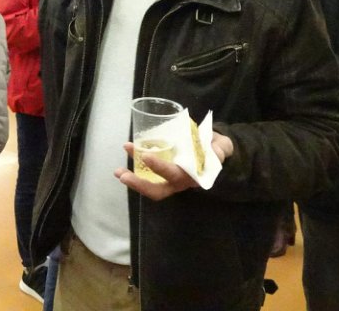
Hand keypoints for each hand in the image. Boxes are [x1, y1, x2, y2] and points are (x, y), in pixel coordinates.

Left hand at [114, 133, 233, 200]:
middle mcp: (179, 182)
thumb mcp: (221, 148)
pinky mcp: (164, 173)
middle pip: (157, 190)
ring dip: (133, 179)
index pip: (174, 175)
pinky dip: (136, 167)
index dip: (160, 168)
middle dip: (139, 184)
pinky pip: (148, 175)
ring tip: (118, 171)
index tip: (146, 157)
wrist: (216, 152)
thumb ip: (218, 149)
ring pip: (150, 186)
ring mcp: (170, 180)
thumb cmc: (215, 150)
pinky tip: (129, 152)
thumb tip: (215, 149)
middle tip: (122, 175)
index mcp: (193, 177)